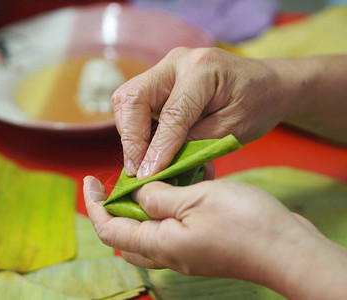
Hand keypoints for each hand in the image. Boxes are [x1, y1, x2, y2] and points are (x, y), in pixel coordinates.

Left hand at [84, 176, 346, 298]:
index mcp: (160, 244)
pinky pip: (172, 228)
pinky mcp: (202, 246)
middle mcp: (169, 254)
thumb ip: (159, 197)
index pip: (109, 228)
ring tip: (150, 179)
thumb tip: (137, 194)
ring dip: (142, 206)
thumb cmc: (243, 223)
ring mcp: (186, 252)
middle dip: (115, 207)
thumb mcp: (195, 199)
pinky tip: (180, 186)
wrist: (286, 247)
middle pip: (125, 234)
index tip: (89, 179)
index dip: (95, 204)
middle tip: (119, 181)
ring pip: (149, 231)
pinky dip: (167, 208)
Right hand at [113, 47, 289, 178]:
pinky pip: (136, 101)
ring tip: (140, 161)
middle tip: (135, 170)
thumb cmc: (257, 104)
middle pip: (133, 97)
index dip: (156, 149)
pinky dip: (136, 127)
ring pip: (128, 98)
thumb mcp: (232, 129)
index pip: (170, 115)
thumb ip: (194, 143)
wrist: (266, 83)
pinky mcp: (161, 78)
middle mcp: (177, 61)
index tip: (147, 177)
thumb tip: (158, 164)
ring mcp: (166, 67)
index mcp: (202, 70)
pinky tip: (147, 148)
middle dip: (130, 137)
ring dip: (129, 132)